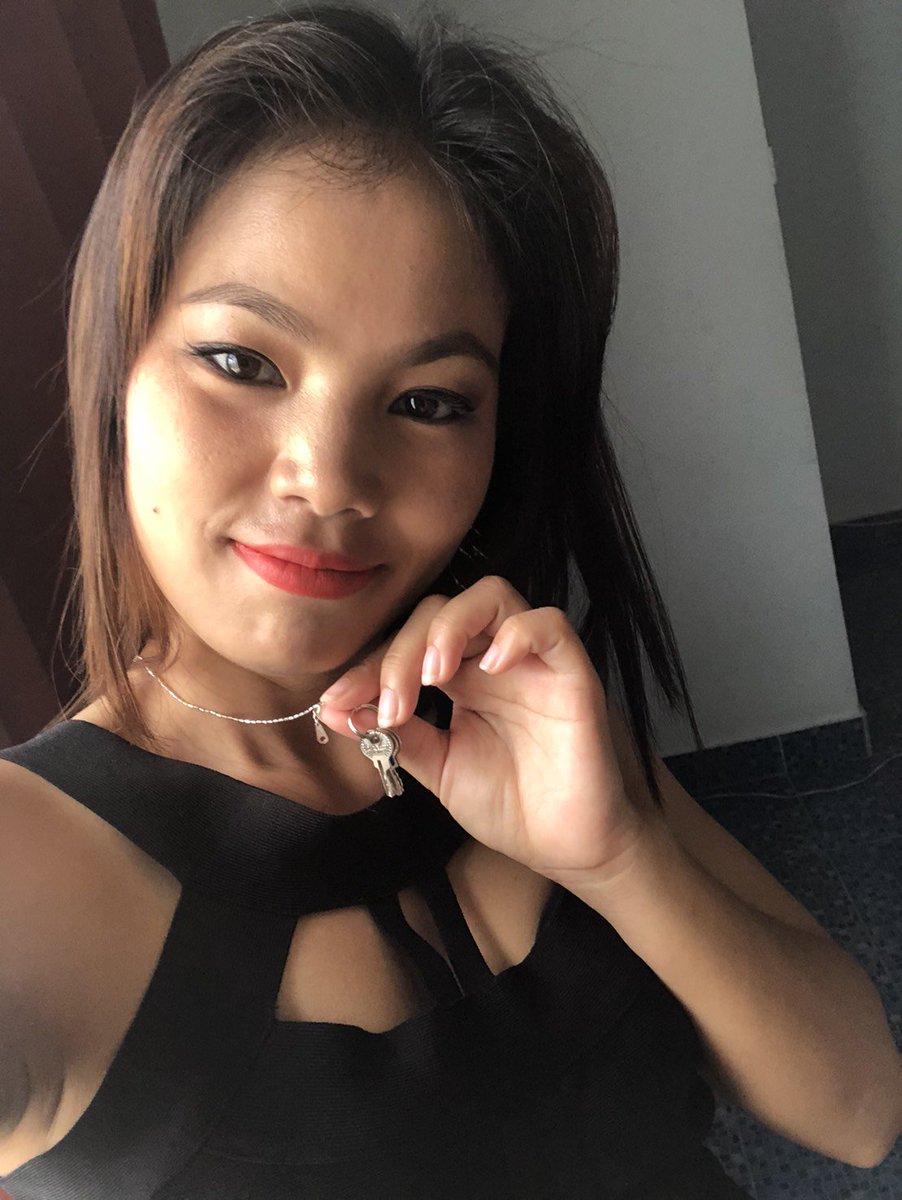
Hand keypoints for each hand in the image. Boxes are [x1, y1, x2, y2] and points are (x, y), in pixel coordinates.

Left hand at [317, 575, 656, 881]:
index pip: (406, 643)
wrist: (568, 848)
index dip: (368, 667)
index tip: (336, 703)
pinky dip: (517, 634)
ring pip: (491, 596)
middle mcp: (492, 659)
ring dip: (450, 626)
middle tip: (388, 707)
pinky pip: (549, 625)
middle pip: (439, 611)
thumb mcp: (439, 768)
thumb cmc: (512, 806)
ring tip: (431, 674)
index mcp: (459, 677)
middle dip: (401, 651)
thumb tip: (334, 711)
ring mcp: (532, 662)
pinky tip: (491, 668)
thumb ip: (396, 736)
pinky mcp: (572, 672)